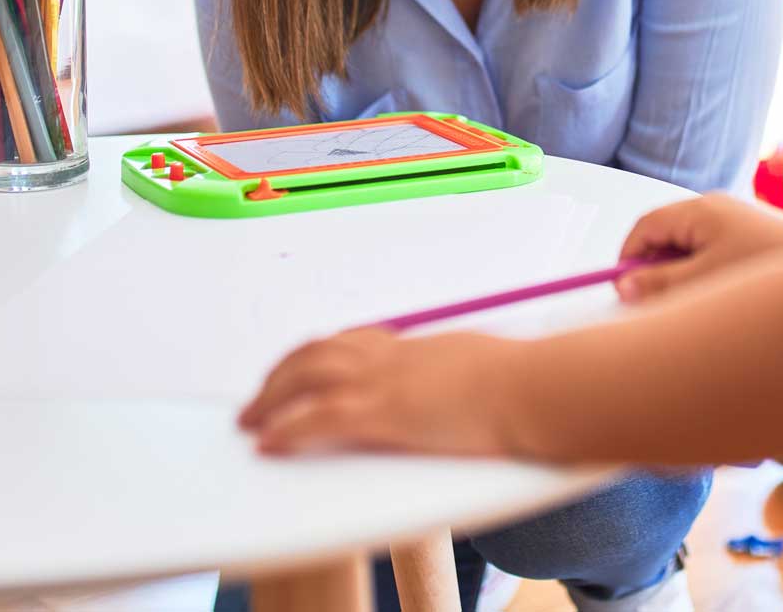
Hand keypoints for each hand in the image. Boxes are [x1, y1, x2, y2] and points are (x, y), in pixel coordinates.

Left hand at [238, 328, 513, 456]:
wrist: (532, 388)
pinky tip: (269, 441)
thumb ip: (457, 368)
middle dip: (281, 374)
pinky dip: (287, 428)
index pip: (353, 341)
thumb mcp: (481, 365)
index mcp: (416, 346)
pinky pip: (319, 417)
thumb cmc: (521, 380)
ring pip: (307, 377)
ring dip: (271, 398)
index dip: (319, 354)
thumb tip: (461, 376)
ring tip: (249, 419)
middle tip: (258, 396)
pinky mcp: (384, 414)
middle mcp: (392, 357)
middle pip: (319, 353)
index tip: (301, 367)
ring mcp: (385, 382)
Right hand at [615, 193, 782, 302]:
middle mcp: (719, 210)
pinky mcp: (756, 242)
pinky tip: (722, 303)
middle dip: (658, 273)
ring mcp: (740, 224)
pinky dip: (709, 278)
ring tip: (696, 308)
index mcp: (701, 210)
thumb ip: (658, 284)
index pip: (646, 227)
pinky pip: (716, 257)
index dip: (628, 259)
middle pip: (668, 238)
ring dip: (685, 279)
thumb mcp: (703, 282)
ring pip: (693, 252)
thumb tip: (625, 286)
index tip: (624, 292)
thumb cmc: (768, 270)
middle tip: (658, 307)